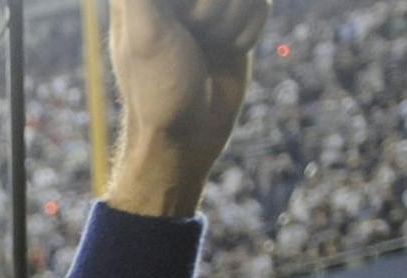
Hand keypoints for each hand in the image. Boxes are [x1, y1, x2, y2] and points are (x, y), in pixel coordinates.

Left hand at [105, 0, 271, 214]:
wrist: (187, 135)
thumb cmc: (158, 89)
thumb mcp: (146, 33)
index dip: (201, 6)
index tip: (190, 28)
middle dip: (215, 6)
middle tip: (191, 34)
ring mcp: (207, 4)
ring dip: (230, 21)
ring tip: (204, 48)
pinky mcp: (235, 18)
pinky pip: (260, 4)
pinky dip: (247, 32)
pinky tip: (224, 53)